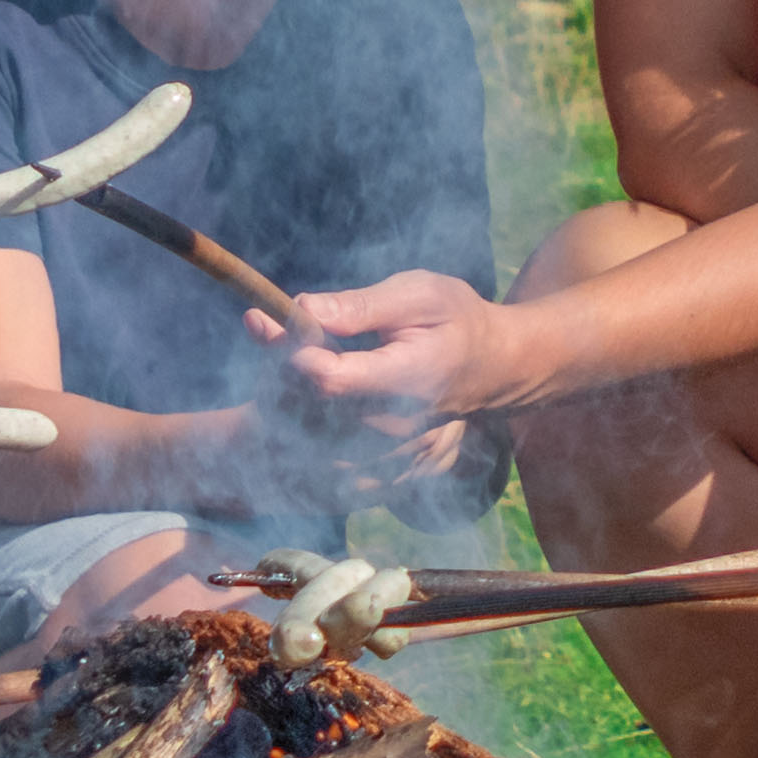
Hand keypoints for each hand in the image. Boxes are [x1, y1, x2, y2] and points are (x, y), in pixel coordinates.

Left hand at [275, 271, 539, 436]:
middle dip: (276, 367)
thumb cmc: (455, 320)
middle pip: (309, 408)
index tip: (272, 318)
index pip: (331, 379)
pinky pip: (319, 450)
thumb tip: (304, 309)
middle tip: (265, 325)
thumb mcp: (420, 295)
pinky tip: (298, 387)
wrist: (492, 369)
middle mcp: (394, 424)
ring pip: (308, 432)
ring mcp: (387, 449)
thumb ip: (363, 306)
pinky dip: (296, 418)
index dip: (293, 352)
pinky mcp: (380, 463)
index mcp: (406, 377)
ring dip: (280, 393)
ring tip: (283, 352)